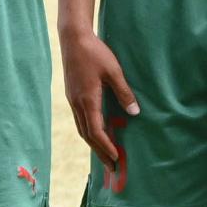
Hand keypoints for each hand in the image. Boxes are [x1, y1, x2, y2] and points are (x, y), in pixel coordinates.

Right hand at [61, 22, 141, 184]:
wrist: (73, 39)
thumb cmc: (95, 53)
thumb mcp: (114, 71)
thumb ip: (124, 93)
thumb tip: (135, 113)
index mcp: (87, 100)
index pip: (96, 132)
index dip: (106, 147)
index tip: (116, 158)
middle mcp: (77, 104)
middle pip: (87, 135)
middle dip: (100, 151)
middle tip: (111, 167)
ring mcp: (72, 100)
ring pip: (82, 129)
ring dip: (93, 143)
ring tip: (104, 155)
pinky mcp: (72, 95)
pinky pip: (80, 119)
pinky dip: (89, 131)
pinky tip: (97, 132)